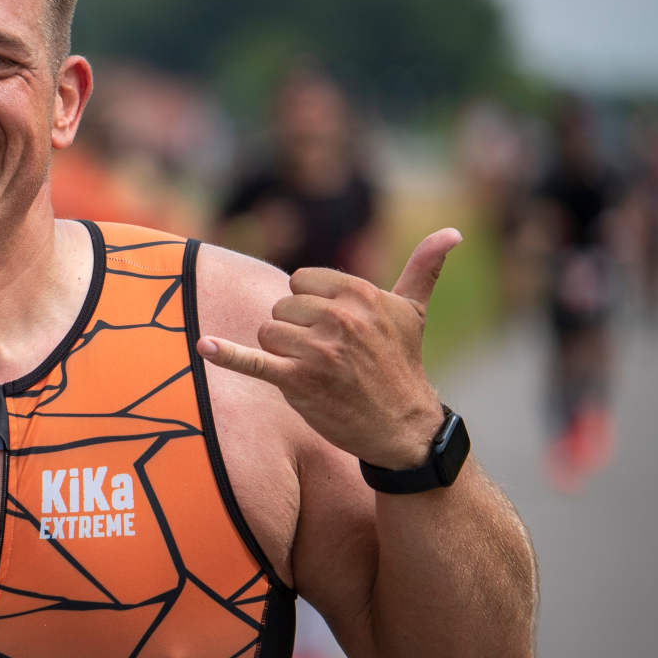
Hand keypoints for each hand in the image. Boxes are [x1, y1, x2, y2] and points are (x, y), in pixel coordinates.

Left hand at [197, 230, 457, 470]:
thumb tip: (452, 230)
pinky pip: (253, 361)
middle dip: (295, 330)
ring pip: (268, 332)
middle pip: (281, 306)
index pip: (299, 280)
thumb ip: (424, 267)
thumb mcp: (414, 312)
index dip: (309, 305)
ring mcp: (317, 350)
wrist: (402, 426)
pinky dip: (226, 354)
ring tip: (314, 370)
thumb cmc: (402, 364)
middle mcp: (339, 317)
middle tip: (328, 355)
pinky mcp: (298, 382)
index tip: (333, 327)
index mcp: (359, 292)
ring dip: (282, 352)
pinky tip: (204, 346)